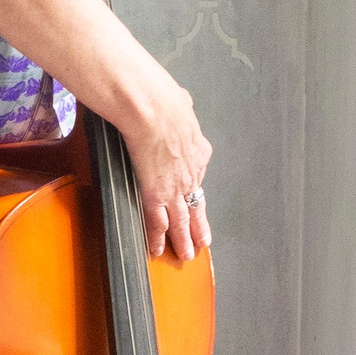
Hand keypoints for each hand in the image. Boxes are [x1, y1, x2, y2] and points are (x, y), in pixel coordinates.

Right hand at [120, 81, 212, 261]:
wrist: (152, 110)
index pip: (197, 175)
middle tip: (203, 241)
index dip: (195, 191)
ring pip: (182, 220)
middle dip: (199, 226)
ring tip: (186, 254)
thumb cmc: (162, 100)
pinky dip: (157, 237)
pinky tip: (157, 249)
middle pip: (196, 205)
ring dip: (184, 239)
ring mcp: (175, 187)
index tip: (195, 199)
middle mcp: (190, 173)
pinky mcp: (156, 195)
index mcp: (197, 149)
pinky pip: (157, 222)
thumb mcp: (180, 102)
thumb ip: (181, 105)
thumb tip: (181, 100)